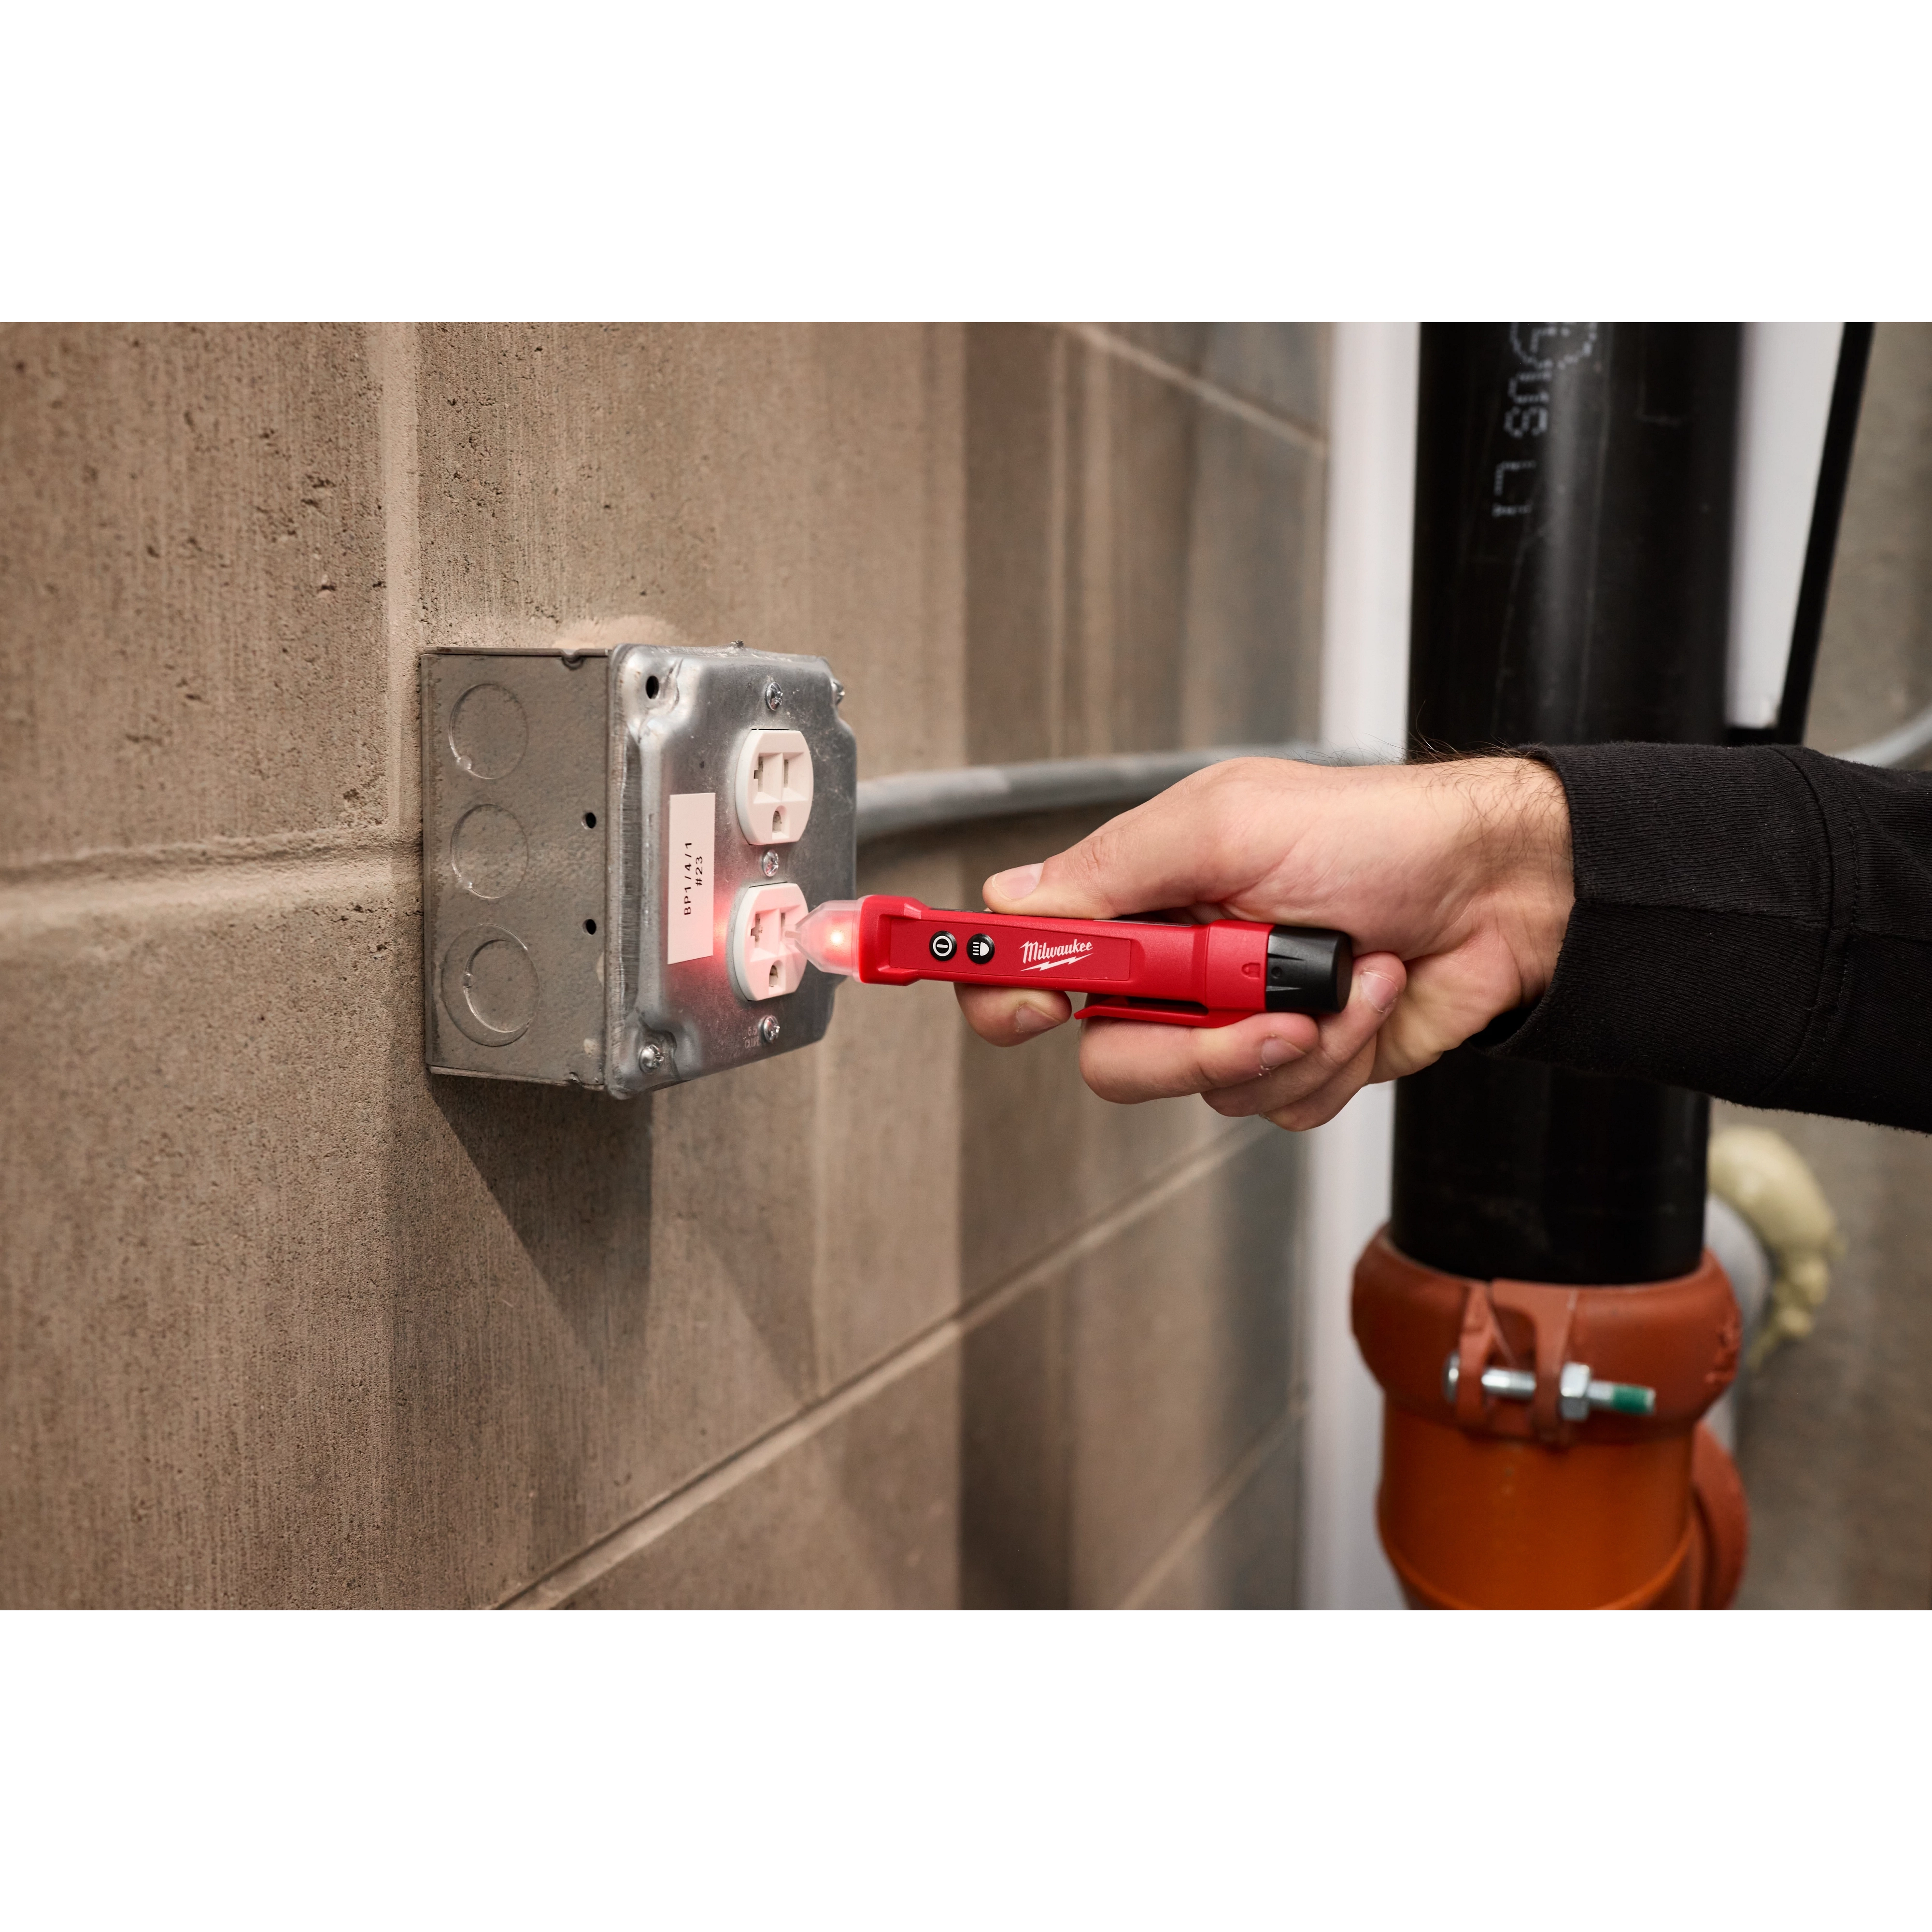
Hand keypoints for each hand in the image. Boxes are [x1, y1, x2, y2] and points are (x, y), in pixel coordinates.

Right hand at [955, 756, 1572, 1130]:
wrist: (1497, 889)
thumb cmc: (1378, 834)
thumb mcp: (1232, 823)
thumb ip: (1117, 866)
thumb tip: (1013, 899)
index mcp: (1145, 898)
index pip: (1034, 956)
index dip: (1007, 989)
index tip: (1031, 1004)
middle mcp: (1179, 969)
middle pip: (1114, 1056)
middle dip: (1190, 1047)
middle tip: (1251, 1003)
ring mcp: (1236, 1022)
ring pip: (1206, 1093)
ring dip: (1292, 1041)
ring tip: (1343, 973)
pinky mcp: (1297, 1064)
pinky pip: (1279, 1107)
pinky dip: (1336, 1058)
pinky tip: (1369, 998)